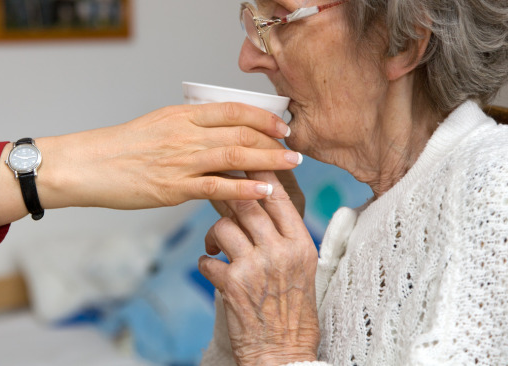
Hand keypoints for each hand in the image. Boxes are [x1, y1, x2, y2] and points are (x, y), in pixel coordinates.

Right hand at [38, 102, 300, 210]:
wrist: (89, 165)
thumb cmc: (120, 146)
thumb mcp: (156, 123)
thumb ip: (186, 125)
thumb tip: (214, 129)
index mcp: (181, 115)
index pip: (232, 110)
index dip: (263, 116)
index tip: (282, 124)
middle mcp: (185, 134)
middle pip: (241, 133)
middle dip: (274, 140)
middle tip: (296, 148)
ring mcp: (181, 161)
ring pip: (235, 157)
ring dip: (270, 161)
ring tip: (293, 165)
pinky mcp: (174, 188)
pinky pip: (218, 187)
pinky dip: (246, 189)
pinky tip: (266, 192)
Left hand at [198, 171, 319, 365]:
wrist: (283, 355)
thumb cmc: (291, 312)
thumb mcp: (301, 269)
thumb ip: (283, 236)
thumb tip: (257, 202)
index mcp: (301, 244)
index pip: (278, 197)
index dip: (258, 175)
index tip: (242, 160)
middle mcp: (280, 252)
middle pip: (246, 204)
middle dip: (226, 195)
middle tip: (215, 191)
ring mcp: (255, 267)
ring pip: (222, 226)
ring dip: (213, 233)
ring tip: (216, 245)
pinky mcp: (232, 285)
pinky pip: (207, 259)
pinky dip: (206, 262)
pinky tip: (213, 269)